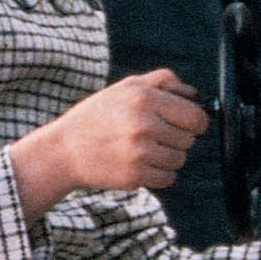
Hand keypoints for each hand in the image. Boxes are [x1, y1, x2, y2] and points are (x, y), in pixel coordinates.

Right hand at [10, 68, 208, 217]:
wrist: (65, 150)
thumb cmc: (98, 115)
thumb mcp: (126, 87)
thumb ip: (163, 81)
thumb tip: (194, 94)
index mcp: (144, 98)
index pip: (196, 116)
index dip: (195, 121)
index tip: (187, 125)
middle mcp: (143, 124)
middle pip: (189, 139)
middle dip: (177, 138)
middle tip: (154, 135)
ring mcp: (140, 152)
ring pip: (180, 160)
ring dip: (168, 157)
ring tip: (143, 149)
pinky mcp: (136, 176)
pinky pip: (168, 178)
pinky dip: (159, 174)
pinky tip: (139, 164)